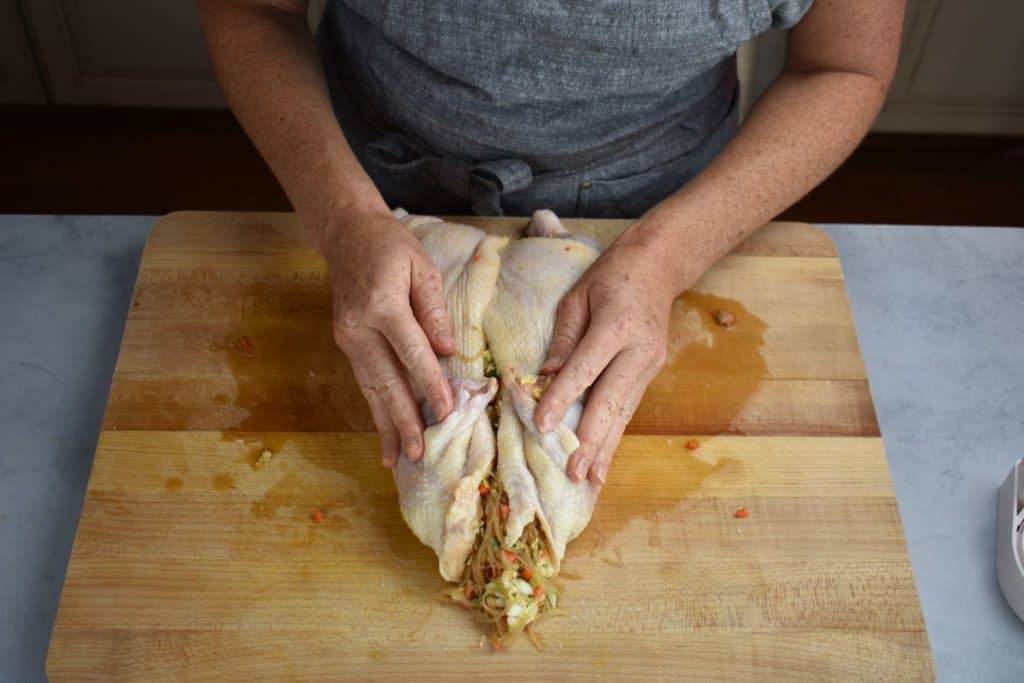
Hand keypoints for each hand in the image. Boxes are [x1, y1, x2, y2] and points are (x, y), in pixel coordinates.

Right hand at [320, 206, 455, 467]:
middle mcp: (358, 327)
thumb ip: (434, 309)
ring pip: (370, 388)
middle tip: (418, 452)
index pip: (411, 351)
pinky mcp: (346, 344)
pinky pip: (364, 381)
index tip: (447, 410)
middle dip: (403, 419)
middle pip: (385, 380)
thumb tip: (449, 350)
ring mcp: (347, 338)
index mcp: (381, 304)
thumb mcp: (421, 267)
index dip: (430, 383)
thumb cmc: (391, 247)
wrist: (347, 235)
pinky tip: (384, 433)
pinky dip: (375, 409)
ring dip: (385, 425)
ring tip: (397, 458)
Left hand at [533, 227, 683, 483]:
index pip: (585, 369)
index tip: (543, 425)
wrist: (659, 267)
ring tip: (591, 477)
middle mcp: (638, 350)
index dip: (562, 398)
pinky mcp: (651, 373)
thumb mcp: (577, 298)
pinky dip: (615, 434)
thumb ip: (563, 340)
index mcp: (616, 325)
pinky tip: (604, 458)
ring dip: (606, 447)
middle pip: (611, 401)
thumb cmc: (610, 277)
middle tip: (574, 471)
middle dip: (591, 439)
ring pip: (624, 412)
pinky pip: (628, 407)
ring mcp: (649, 364)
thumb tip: (545, 379)